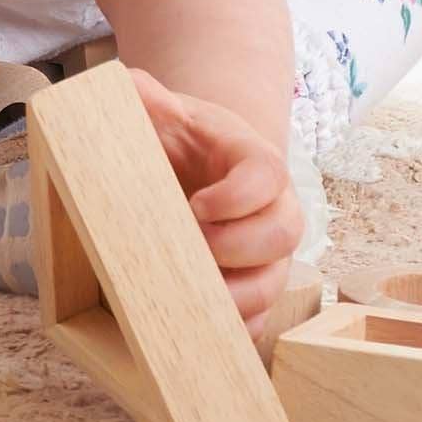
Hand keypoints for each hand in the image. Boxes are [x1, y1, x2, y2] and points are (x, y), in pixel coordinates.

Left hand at [124, 67, 303, 341]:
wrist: (186, 161)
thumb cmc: (173, 136)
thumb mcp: (157, 106)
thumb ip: (143, 92)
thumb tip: (138, 91)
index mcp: (252, 160)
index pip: (268, 176)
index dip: (239, 197)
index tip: (195, 205)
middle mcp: (272, 208)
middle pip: (283, 234)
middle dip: (238, 249)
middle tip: (190, 249)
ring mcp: (266, 251)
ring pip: (275, 282)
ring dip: (238, 297)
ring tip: (191, 299)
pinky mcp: (252, 283)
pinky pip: (260, 316)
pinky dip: (237, 327)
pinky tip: (201, 329)